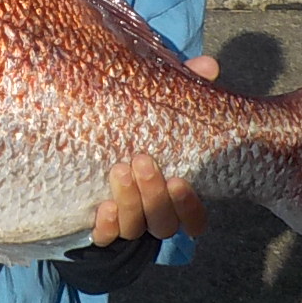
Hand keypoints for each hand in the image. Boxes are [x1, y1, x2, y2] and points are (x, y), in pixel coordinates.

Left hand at [90, 54, 216, 246]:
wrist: (92, 162)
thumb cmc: (140, 136)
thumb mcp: (160, 114)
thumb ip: (185, 90)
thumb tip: (209, 65)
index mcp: (173, 198)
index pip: (194, 218)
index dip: (190, 206)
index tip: (180, 179)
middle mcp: (152, 215)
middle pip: (163, 222)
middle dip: (154, 195)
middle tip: (142, 160)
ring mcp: (125, 222)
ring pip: (134, 227)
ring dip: (130, 202)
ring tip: (118, 169)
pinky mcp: (97, 226)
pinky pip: (103, 236)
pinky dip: (106, 225)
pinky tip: (102, 207)